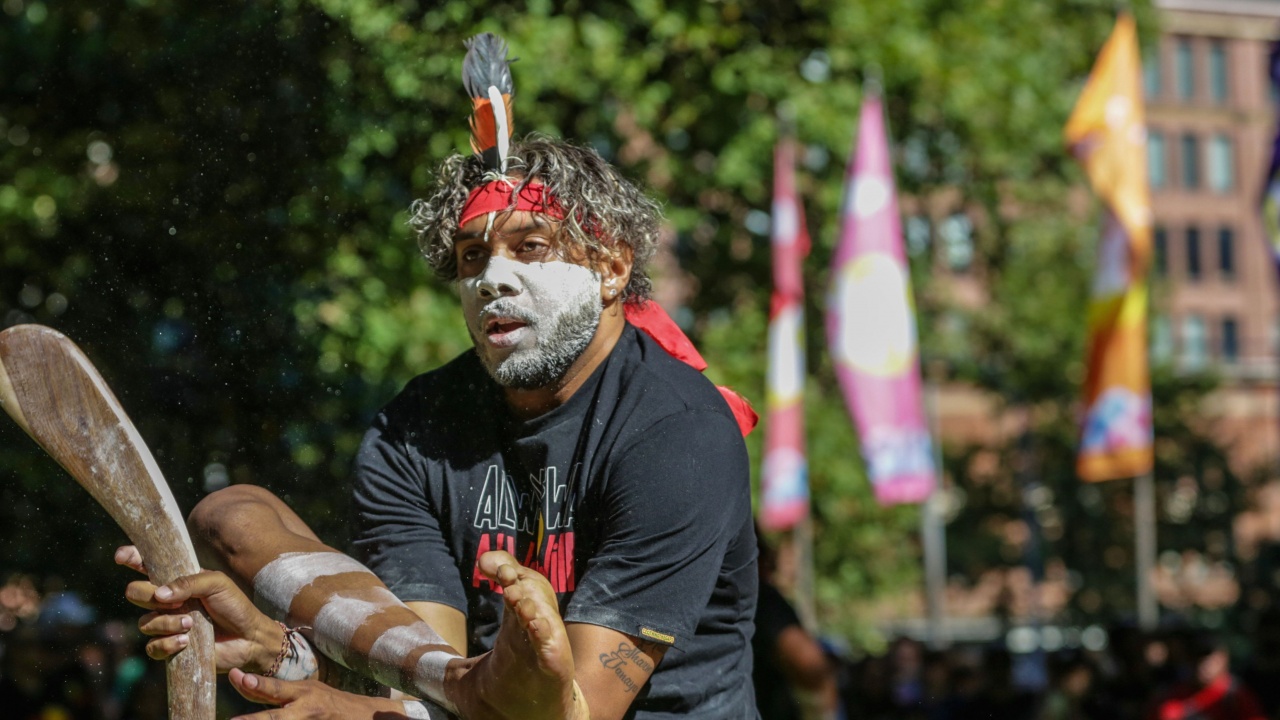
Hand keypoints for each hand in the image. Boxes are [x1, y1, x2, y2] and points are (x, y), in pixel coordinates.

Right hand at [117, 545, 283, 673]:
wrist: (249, 638)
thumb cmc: (235, 605)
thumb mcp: (217, 584)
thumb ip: (189, 582)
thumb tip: (159, 594)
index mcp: (177, 580)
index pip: (147, 565)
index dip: (132, 557)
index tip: (121, 556)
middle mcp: (167, 600)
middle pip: (135, 593)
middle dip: (147, 595)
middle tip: (175, 602)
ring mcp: (166, 624)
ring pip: (144, 623)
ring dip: (166, 623)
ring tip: (191, 624)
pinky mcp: (169, 647)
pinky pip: (152, 647)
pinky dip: (167, 644)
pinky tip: (185, 642)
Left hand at [227, 668, 414, 718]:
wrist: (361, 716)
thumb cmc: (328, 702)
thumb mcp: (307, 690)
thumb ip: (280, 691)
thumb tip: (245, 684)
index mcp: (302, 693)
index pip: (275, 688)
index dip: (258, 684)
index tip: (240, 678)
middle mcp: (304, 710)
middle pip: (274, 717)